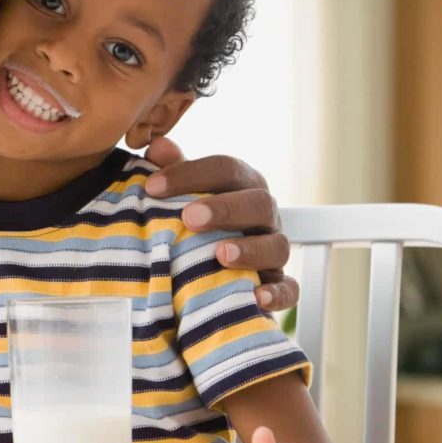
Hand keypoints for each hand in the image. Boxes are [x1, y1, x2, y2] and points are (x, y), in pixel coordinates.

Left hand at [144, 137, 298, 312]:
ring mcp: (273, 249)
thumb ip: (172, 170)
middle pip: (258, 202)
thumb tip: (156, 146)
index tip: (152, 187)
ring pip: (277, 245)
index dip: (190, 174)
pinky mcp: (278, 284)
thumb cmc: (193, 220)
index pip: (225, 169)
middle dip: (225, 208)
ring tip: (220, 255)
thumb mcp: (182, 194)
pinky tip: (256, 297)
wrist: (208, 265)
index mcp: (241, 185)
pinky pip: (289, 289)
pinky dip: (277, 293)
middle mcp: (263, 214)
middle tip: (189, 217)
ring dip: (250, 250)